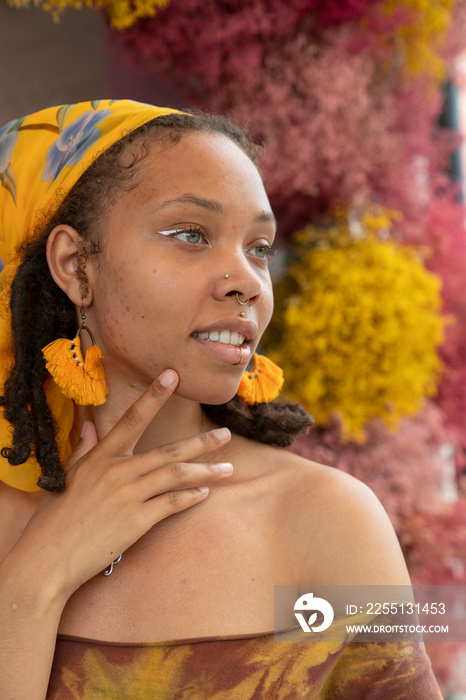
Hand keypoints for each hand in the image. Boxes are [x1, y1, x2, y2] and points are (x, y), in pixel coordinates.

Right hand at [17, 369, 231, 598]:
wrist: (47, 559)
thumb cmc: (55, 519)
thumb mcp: (67, 477)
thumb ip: (84, 450)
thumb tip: (90, 427)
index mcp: (100, 457)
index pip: (132, 418)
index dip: (154, 395)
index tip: (173, 375)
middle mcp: (116, 471)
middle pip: (168, 450)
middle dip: (202, 442)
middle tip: (226, 435)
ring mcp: (128, 496)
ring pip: (176, 475)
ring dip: (206, 471)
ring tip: (227, 468)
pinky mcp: (135, 521)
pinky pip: (171, 504)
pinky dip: (191, 497)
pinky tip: (205, 493)